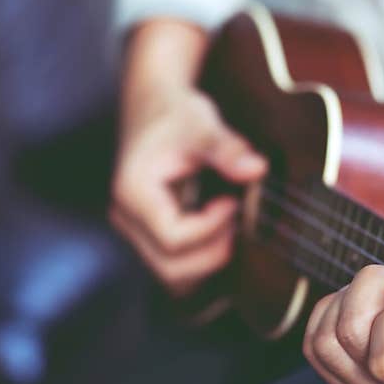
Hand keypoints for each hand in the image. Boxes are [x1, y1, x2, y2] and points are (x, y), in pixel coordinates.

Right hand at [110, 87, 266, 294]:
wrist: (153, 107)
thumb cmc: (174, 114)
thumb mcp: (201, 123)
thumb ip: (226, 148)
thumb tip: (256, 169)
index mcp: (133, 193)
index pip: (172, 238)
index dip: (210, 228)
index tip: (232, 202)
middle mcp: (126, 219)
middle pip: (171, 268)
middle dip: (212, 252)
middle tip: (236, 219)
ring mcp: (134, 232)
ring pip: (173, 277)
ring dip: (207, 261)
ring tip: (228, 225)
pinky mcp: (147, 238)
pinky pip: (175, 268)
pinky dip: (200, 261)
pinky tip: (217, 231)